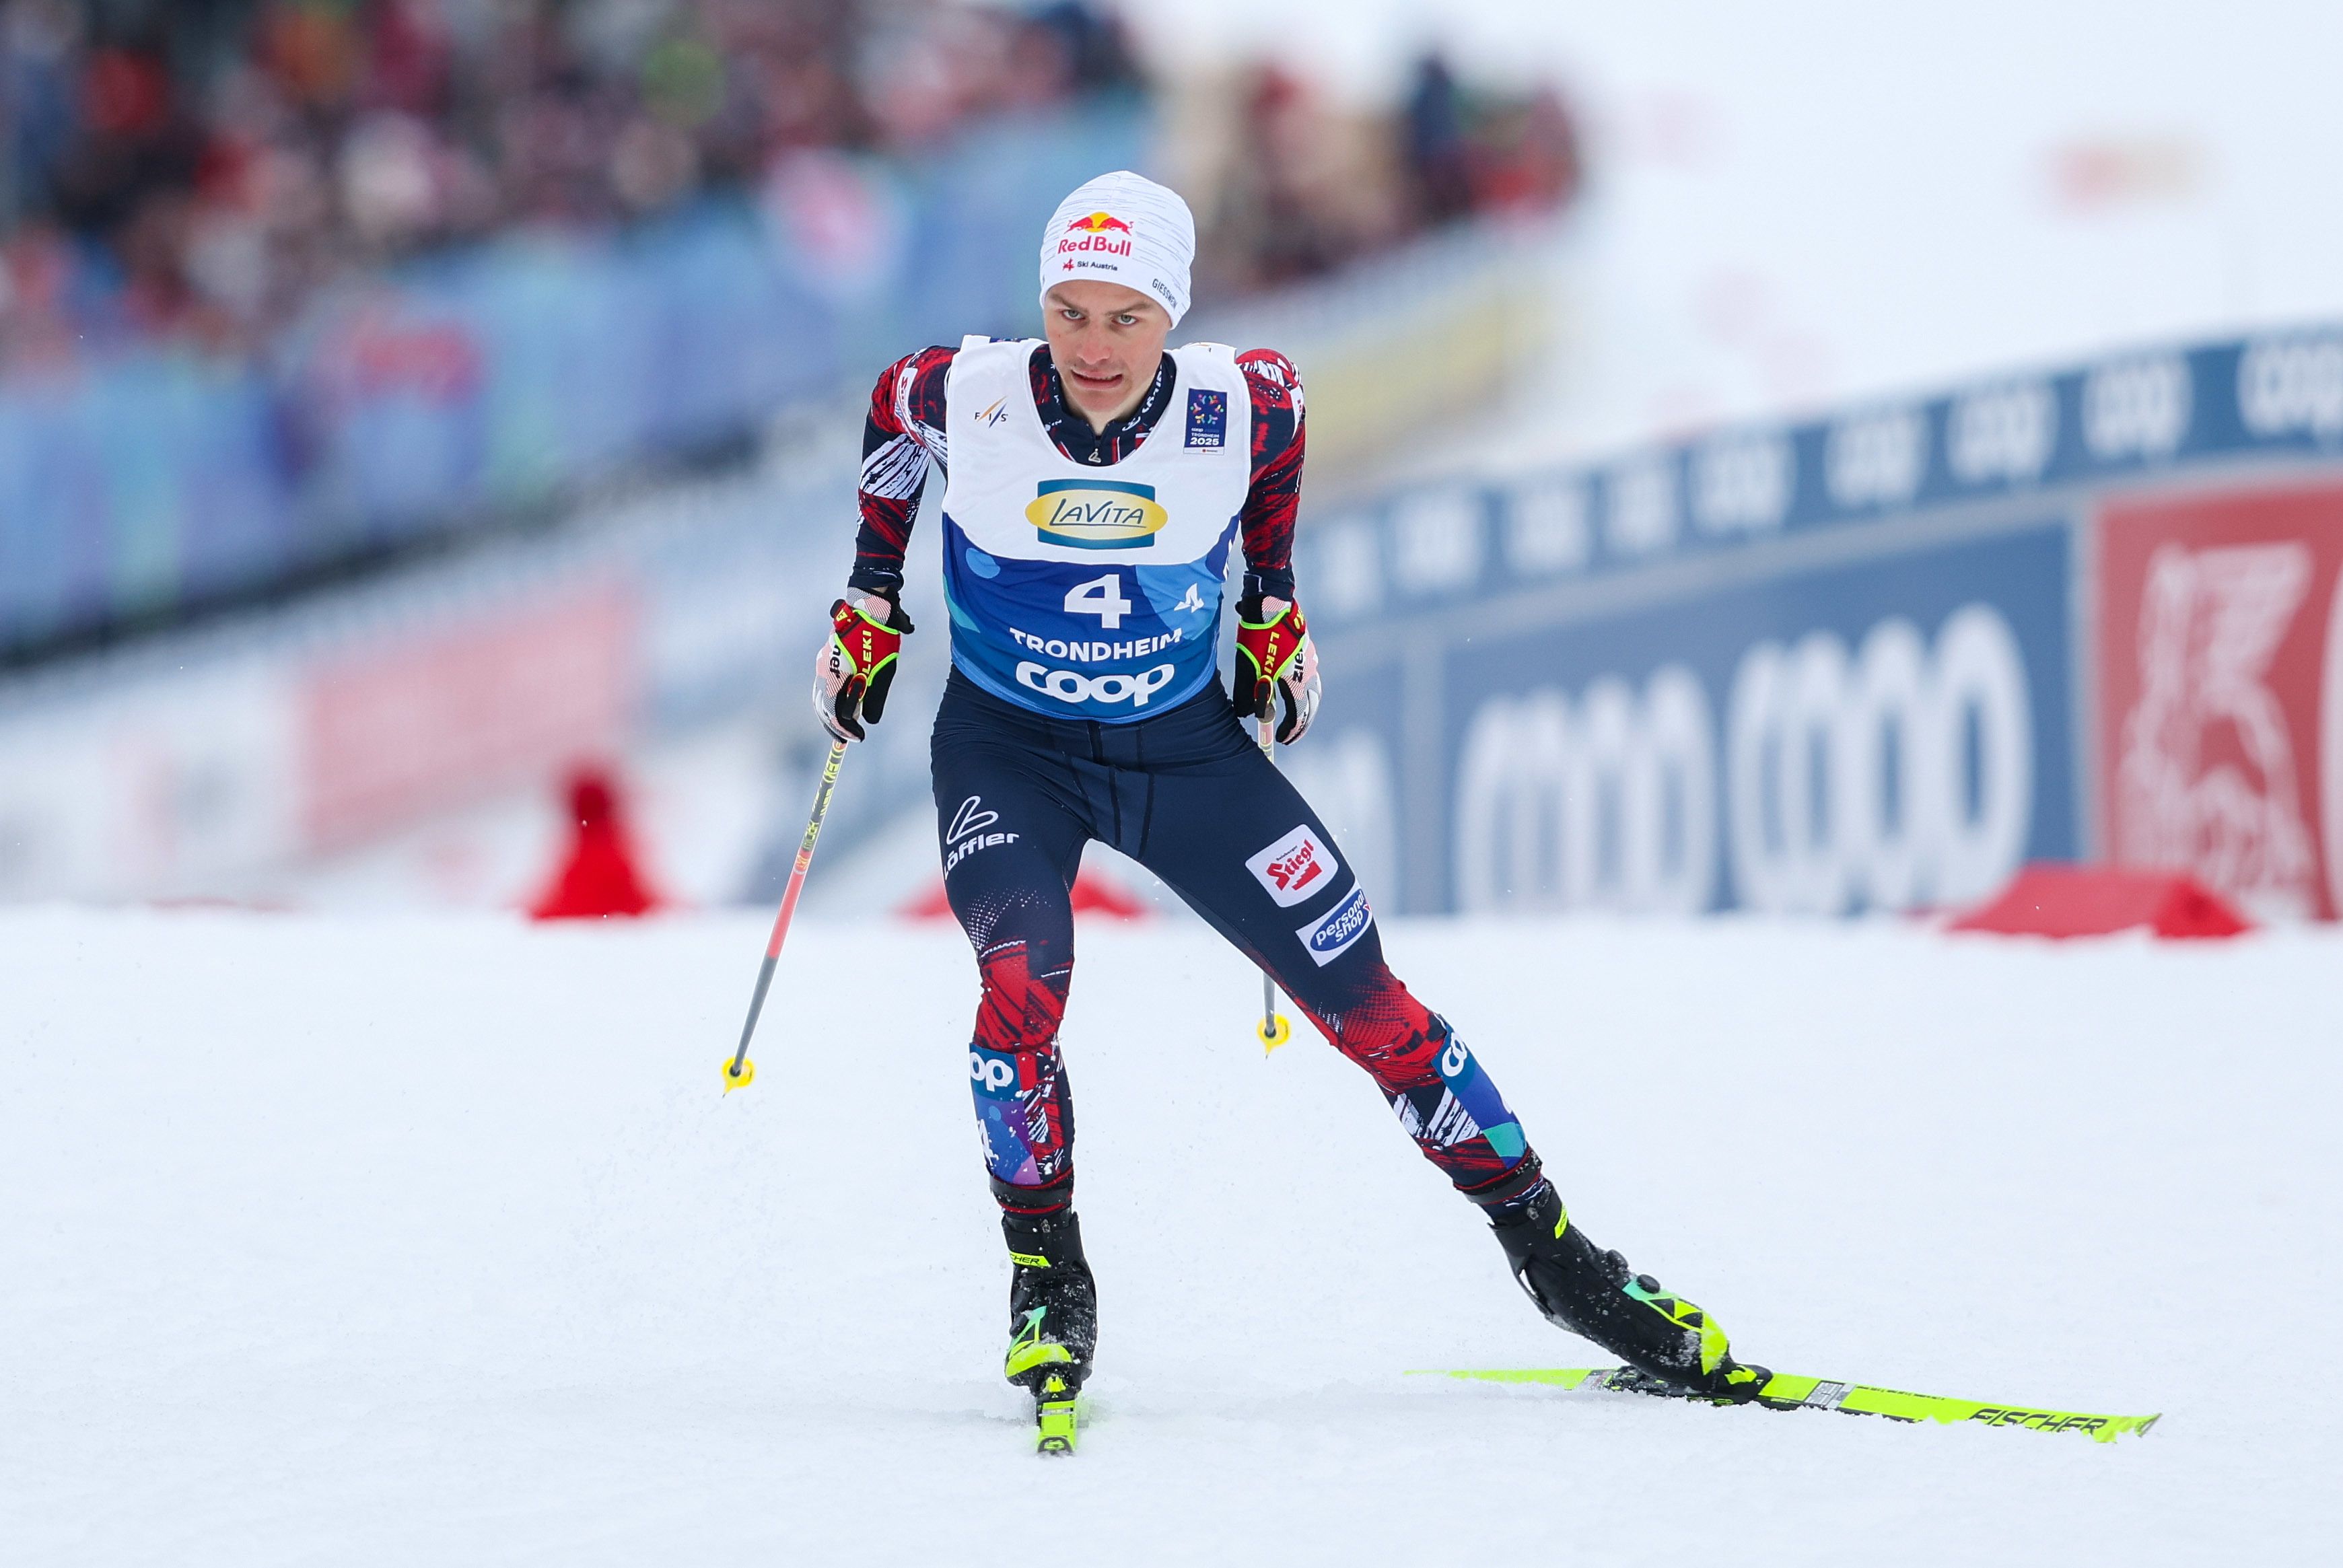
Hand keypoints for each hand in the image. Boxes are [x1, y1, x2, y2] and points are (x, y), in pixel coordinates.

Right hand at [814, 593, 913, 741]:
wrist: (870, 606)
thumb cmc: (879, 638)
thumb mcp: (884, 672)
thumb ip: (875, 698)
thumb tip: (868, 721)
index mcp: (836, 674)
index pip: (834, 712)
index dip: (845, 729)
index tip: (859, 738)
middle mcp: (825, 669)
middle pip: (823, 706)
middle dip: (834, 725)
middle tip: (847, 739)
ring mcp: (824, 662)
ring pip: (821, 696)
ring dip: (832, 713)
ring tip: (844, 726)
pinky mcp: (828, 656)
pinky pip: (825, 684)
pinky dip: (832, 698)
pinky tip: (843, 704)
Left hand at [1233, 595, 1319, 744]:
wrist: (1271, 599)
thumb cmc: (1257, 635)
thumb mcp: (1247, 669)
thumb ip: (1248, 696)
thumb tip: (1247, 714)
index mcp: (1295, 681)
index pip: (1298, 714)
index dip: (1290, 730)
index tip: (1281, 739)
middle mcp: (1308, 671)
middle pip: (1310, 705)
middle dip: (1301, 722)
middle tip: (1291, 733)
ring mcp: (1309, 657)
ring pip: (1311, 688)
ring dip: (1302, 704)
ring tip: (1291, 712)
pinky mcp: (1305, 646)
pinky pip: (1306, 672)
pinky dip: (1299, 684)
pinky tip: (1286, 682)